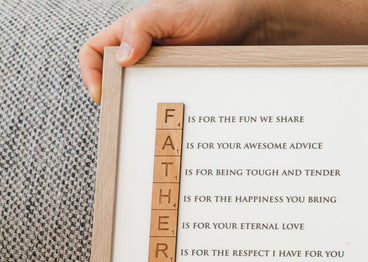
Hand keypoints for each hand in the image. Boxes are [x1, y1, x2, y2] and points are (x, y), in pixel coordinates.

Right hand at [79, 0, 271, 102]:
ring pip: (143, 97)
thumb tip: (120, 59)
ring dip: (146, 110)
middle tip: (130, 115)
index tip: (102, 95)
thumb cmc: (212, 10)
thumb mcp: (172, 13)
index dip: (91, 73)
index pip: (95, 52)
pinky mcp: (183, 86)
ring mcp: (164, 73)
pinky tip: (176, 121)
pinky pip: (170, 103)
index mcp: (133, 33)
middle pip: (117, 82)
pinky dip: (169, 114)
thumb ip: (142, 28)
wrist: (253, 26)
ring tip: (155, 122)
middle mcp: (145, 55)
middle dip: (119, 99)